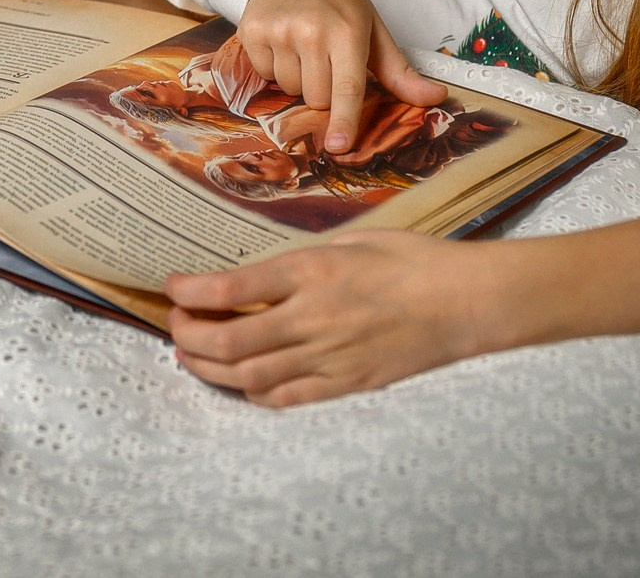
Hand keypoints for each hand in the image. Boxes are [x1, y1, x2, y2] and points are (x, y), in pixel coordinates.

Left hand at [165, 234, 494, 406]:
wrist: (466, 302)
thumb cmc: (414, 260)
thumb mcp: (353, 241)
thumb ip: (305, 260)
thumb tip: (264, 274)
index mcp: (314, 271)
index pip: (232, 286)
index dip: (191, 291)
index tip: (173, 286)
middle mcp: (314, 317)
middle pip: (229, 338)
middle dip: (189, 334)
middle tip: (174, 324)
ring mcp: (330, 356)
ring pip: (249, 374)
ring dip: (210, 367)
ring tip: (191, 355)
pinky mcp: (347, 384)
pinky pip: (286, 398)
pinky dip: (252, 392)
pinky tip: (240, 381)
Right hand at [237, 0, 442, 152]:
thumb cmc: (338, 0)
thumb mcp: (373, 29)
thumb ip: (399, 71)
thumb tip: (435, 98)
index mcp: (348, 31)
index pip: (347, 86)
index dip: (345, 119)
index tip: (339, 145)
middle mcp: (311, 31)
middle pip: (316, 98)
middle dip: (323, 90)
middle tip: (324, 58)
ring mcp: (278, 31)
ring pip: (289, 89)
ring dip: (298, 78)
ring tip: (301, 46)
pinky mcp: (251, 32)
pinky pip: (264, 74)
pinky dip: (274, 65)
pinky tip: (281, 41)